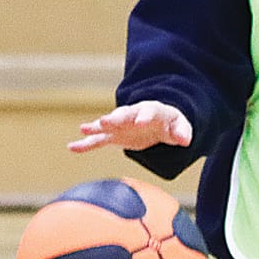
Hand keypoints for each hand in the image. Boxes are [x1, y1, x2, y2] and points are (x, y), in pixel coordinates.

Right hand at [69, 101, 192, 154]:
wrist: (156, 122)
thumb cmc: (169, 123)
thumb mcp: (180, 126)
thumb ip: (182, 132)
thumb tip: (185, 140)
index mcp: (151, 111)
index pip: (147, 112)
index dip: (144, 117)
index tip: (141, 122)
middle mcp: (132, 115)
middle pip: (123, 115)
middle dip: (115, 118)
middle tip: (106, 121)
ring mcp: (121, 125)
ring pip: (107, 125)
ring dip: (97, 127)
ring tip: (84, 129)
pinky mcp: (114, 136)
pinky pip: (98, 140)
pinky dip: (86, 144)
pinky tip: (72, 147)